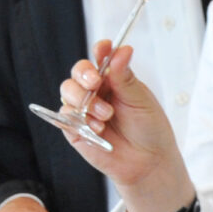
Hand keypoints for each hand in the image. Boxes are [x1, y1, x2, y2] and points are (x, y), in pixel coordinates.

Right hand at [62, 43, 191, 211]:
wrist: (146, 163)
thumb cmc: (149, 130)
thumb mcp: (140, 100)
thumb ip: (125, 77)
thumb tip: (122, 49)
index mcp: (114, 79)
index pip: (101, 57)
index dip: (99, 50)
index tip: (103, 49)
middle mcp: (96, 92)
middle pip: (78, 72)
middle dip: (84, 74)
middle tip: (96, 83)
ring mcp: (84, 109)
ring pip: (67, 91)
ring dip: (84, 100)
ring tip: (105, 116)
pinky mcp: (74, 128)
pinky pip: (64, 116)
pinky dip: (79, 120)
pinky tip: (97, 129)